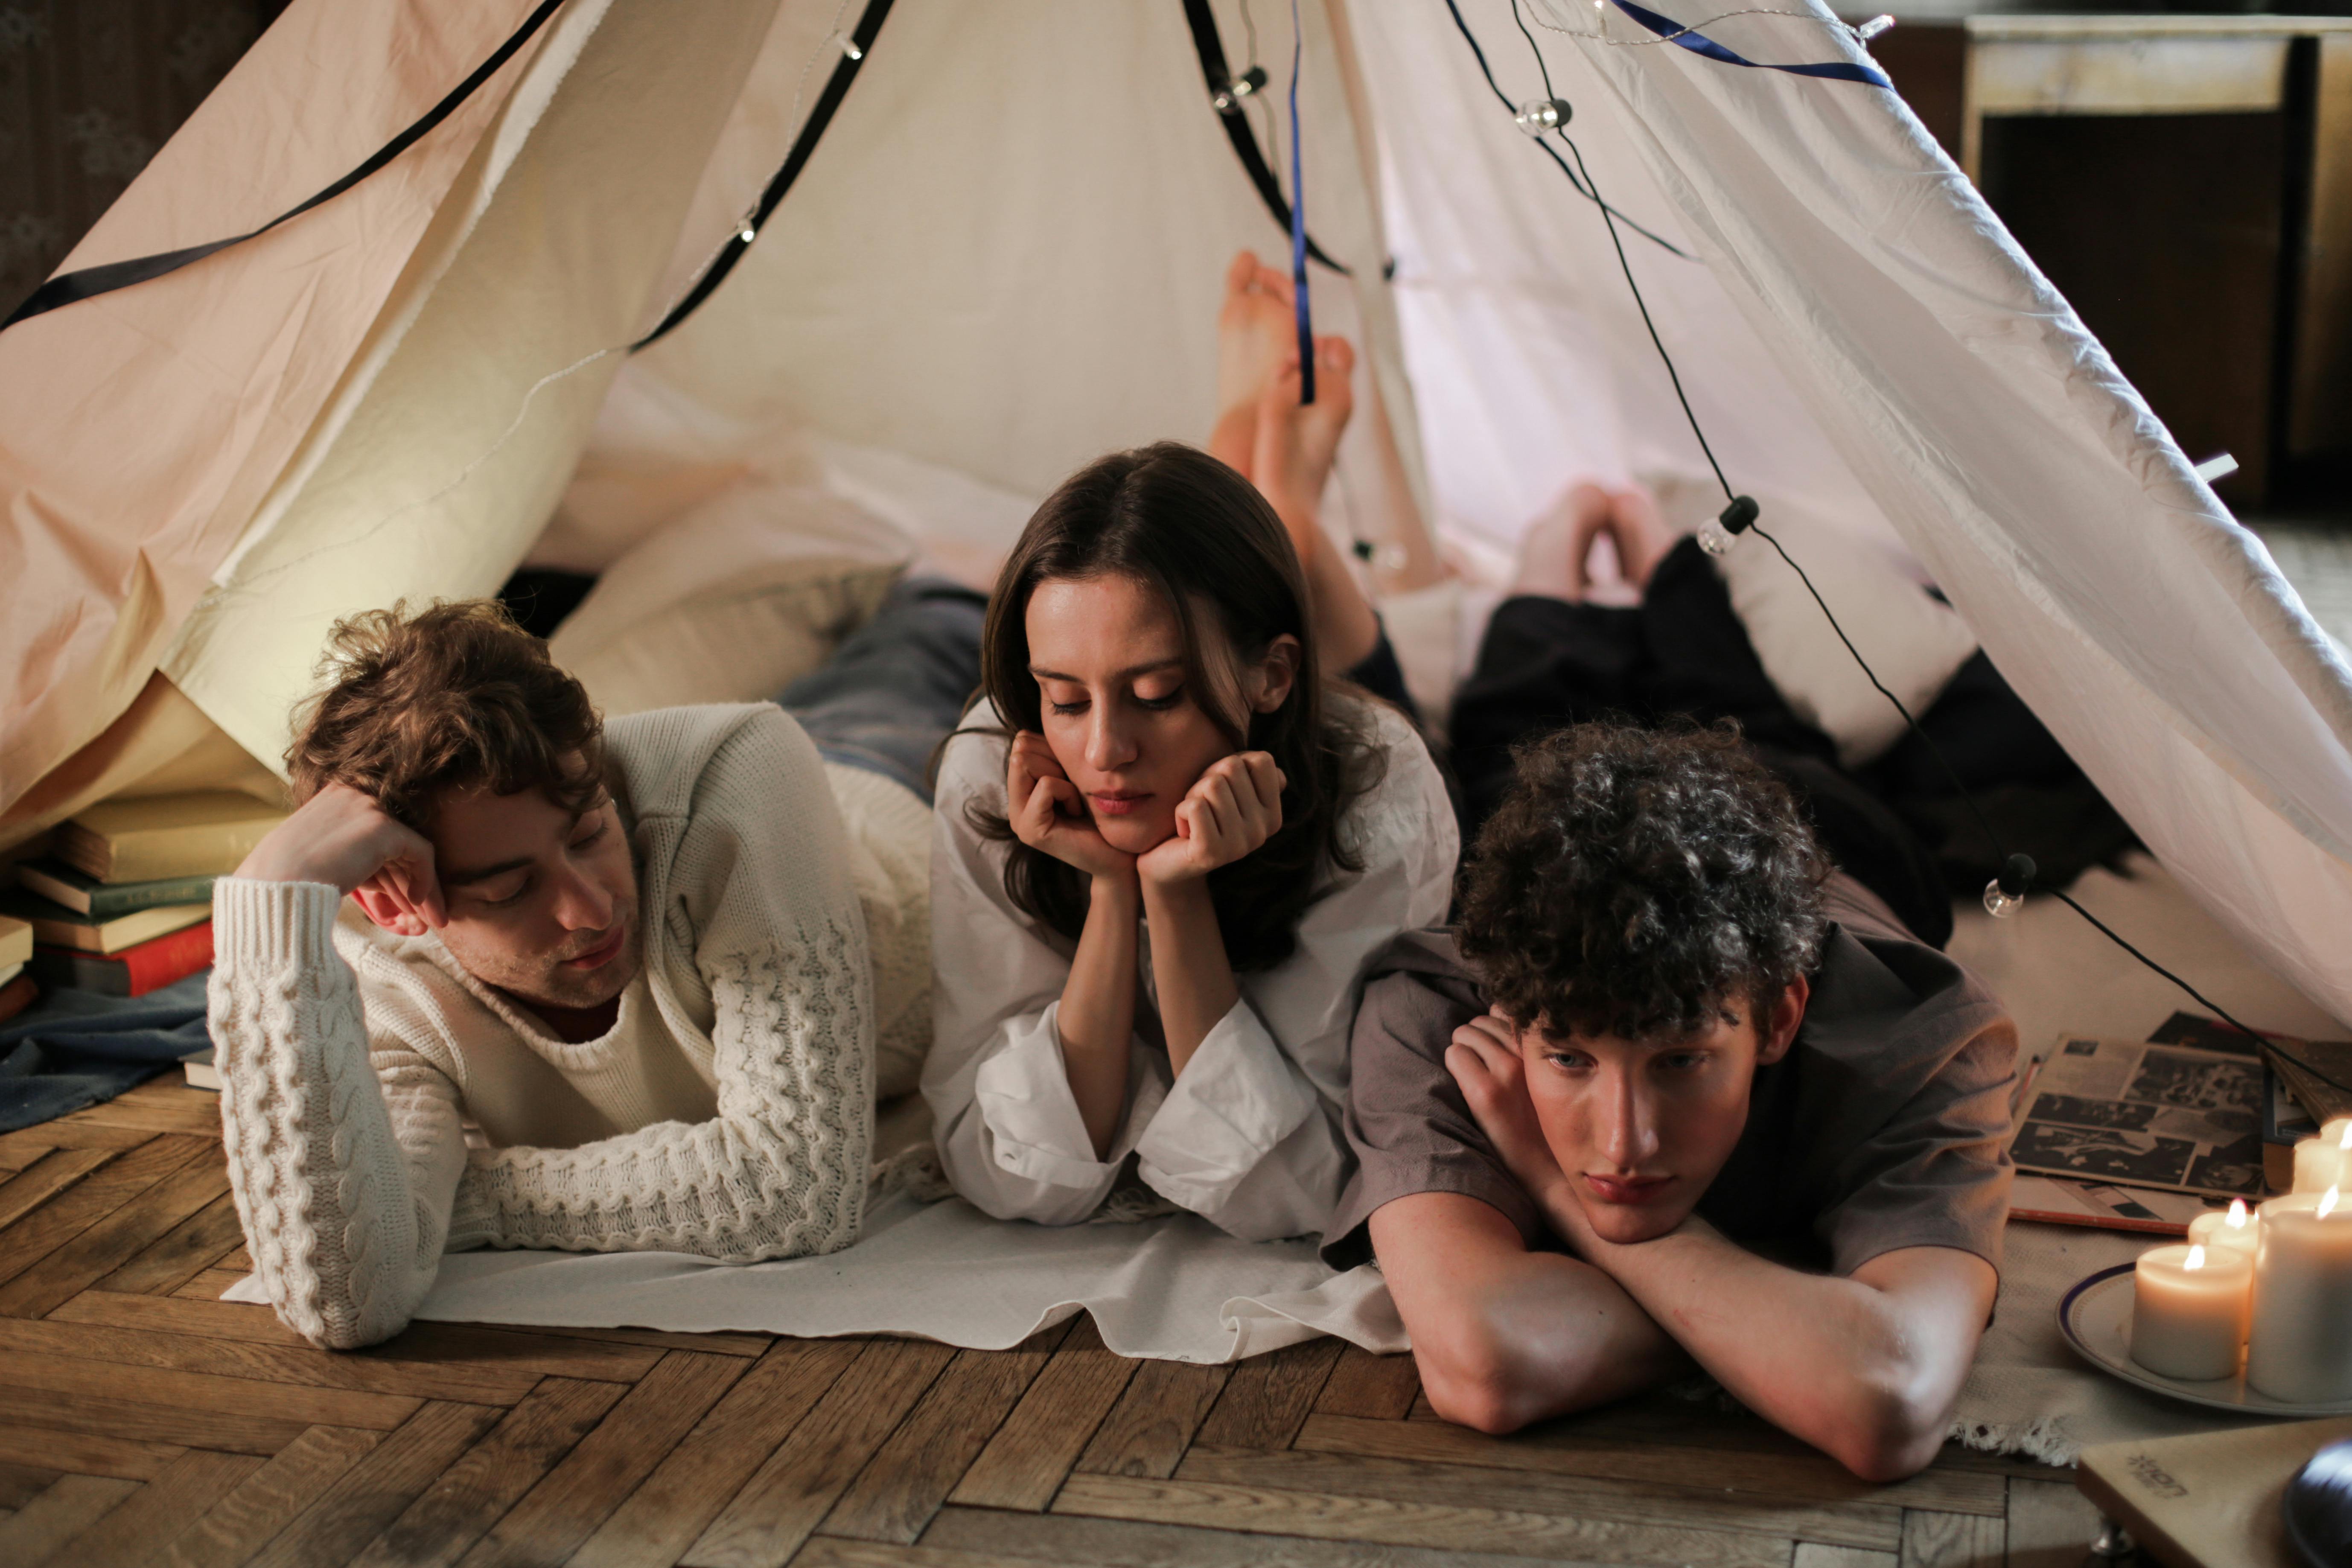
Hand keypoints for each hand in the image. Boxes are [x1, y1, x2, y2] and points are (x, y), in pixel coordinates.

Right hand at [234, 781, 445, 932]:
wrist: (271, 888)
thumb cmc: (283, 883)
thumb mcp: (320, 862)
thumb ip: (354, 862)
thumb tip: (385, 888)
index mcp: (334, 798)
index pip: (373, 838)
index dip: (388, 875)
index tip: (398, 905)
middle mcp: (352, 794)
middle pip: (392, 845)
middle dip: (406, 884)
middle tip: (423, 916)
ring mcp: (367, 806)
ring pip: (409, 850)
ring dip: (423, 890)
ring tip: (432, 921)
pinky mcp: (381, 825)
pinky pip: (419, 852)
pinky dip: (424, 880)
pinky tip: (415, 904)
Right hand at [1007, 732, 1135, 885]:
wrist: (1119, 855)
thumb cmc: (1103, 813)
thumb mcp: (1074, 775)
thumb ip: (1051, 756)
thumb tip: (1031, 731)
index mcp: (1021, 790)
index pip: (1022, 740)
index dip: (1053, 748)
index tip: (1072, 776)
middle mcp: (1013, 805)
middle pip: (1021, 748)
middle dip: (1055, 760)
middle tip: (1073, 790)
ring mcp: (1018, 820)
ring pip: (1027, 762)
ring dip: (1062, 776)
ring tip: (1074, 801)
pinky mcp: (1031, 830)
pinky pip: (1047, 785)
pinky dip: (1068, 792)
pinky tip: (1076, 812)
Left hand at [1136, 752, 1284, 886]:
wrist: (1169, 862)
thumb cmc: (1200, 815)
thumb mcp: (1229, 790)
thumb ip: (1253, 778)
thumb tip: (1279, 775)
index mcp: (1272, 815)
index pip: (1262, 761)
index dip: (1232, 764)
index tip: (1222, 788)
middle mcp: (1261, 832)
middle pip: (1231, 767)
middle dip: (1206, 779)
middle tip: (1202, 807)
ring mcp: (1239, 845)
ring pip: (1212, 785)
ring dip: (1192, 795)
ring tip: (1194, 819)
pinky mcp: (1211, 853)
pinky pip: (1195, 806)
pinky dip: (1180, 811)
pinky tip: (1184, 831)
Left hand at [1445, 1010, 1586, 1246]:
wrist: (1548, 1168)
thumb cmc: (1542, 1121)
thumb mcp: (1544, 1075)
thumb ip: (1525, 1042)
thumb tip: (1498, 1010)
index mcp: (1545, 1049)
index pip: (1505, 1011)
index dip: (1493, 1029)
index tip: (1493, 1049)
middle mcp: (1529, 1054)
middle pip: (1481, 1021)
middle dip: (1474, 1040)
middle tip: (1481, 1068)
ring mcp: (1507, 1071)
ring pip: (1464, 1035)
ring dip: (1463, 1051)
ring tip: (1474, 1077)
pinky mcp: (1485, 1093)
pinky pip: (1455, 1055)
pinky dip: (1455, 1065)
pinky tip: (1467, 1086)